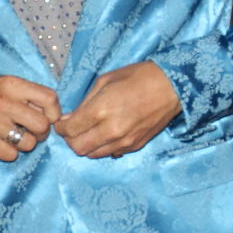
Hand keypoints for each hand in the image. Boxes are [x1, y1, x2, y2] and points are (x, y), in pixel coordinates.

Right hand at [0, 75, 59, 162]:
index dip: (54, 112)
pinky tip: (2, 144)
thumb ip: (26, 94)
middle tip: (33, 131)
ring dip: (25, 144)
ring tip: (15, 137)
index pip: (49, 98)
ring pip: (28, 143)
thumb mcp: (2, 83)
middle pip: (42, 125)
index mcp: (10, 84)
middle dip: (41, 132)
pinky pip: (10, 155)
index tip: (50, 118)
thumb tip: (52, 112)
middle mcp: (2, 102)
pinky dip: (9, 153)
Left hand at [56, 61, 181, 158]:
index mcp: (101, 110)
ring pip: (93, 155)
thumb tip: (70, 119)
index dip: (61, 128)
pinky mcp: (135, 146)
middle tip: (73, 129)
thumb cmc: (137, 77)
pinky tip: (107, 133)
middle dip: (71, 140)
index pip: (70, 131)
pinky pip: (111, 153)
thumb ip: (85, 102)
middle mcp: (111, 130)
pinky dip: (103, 147)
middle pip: (78, 148)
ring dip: (87, 145)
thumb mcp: (105, 80)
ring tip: (90, 131)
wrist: (171, 86)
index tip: (62, 123)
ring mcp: (124, 141)